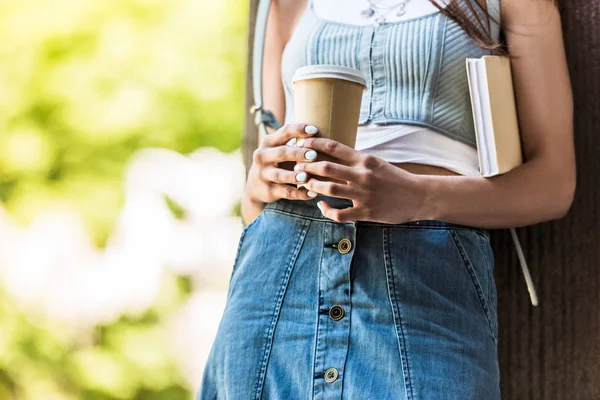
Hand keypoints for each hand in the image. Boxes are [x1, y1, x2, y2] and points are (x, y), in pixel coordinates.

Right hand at [245, 123, 325, 203]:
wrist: (255, 187)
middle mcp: (263, 156)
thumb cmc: (277, 163)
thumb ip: (295, 142)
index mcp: (268, 142)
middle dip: (298, 154)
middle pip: (281, 153)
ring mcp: (263, 174)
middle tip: (314, 155)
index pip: (284, 132)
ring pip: (279, 175)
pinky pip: (284, 192)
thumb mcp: (280, 150)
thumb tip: (324, 135)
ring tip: (306, 177)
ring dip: (293, 176)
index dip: (299, 130)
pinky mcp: (267, 191)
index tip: (315, 130)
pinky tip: (312, 194)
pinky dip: (299, 194)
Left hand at [293, 137, 431, 223]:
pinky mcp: (365, 212)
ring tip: (305, 185)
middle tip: (297, 167)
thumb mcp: (376, 163)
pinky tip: (321, 206)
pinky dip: (326, 210)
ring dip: (313, 186)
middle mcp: (362, 175)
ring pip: (328, 189)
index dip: (314, 144)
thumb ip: (356, 160)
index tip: (302, 143)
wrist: (419, 196)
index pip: (333, 147)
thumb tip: (333, 153)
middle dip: (307, 167)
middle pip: (326, 167)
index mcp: (365, 160)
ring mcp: (363, 194)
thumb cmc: (395, 179)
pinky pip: (339, 214)